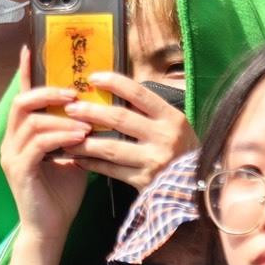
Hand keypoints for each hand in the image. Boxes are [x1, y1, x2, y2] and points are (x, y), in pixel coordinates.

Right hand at [2, 69, 94, 246]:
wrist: (51, 229)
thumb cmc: (63, 193)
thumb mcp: (73, 154)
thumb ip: (76, 132)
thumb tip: (96, 108)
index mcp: (21, 135)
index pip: (21, 97)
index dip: (25, 73)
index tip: (29, 48)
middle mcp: (11, 142)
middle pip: (21, 103)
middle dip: (48, 93)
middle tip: (73, 92)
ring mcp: (12, 156)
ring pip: (31, 122)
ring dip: (61, 118)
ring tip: (86, 121)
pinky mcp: (19, 170)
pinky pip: (38, 144)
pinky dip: (60, 137)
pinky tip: (79, 138)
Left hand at [67, 73, 195, 190]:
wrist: (199, 187)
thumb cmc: (182, 150)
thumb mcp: (175, 126)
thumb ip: (149, 111)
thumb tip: (115, 90)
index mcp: (172, 118)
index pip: (139, 94)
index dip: (115, 83)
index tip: (93, 77)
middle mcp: (164, 138)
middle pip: (120, 119)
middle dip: (91, 111)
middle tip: (70, 108)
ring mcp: (154, 161)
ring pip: (111, 148)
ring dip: (84, 141)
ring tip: (64, 135)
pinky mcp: (145, 182)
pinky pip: (111, 171)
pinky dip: (92, 164)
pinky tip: (77, 158)